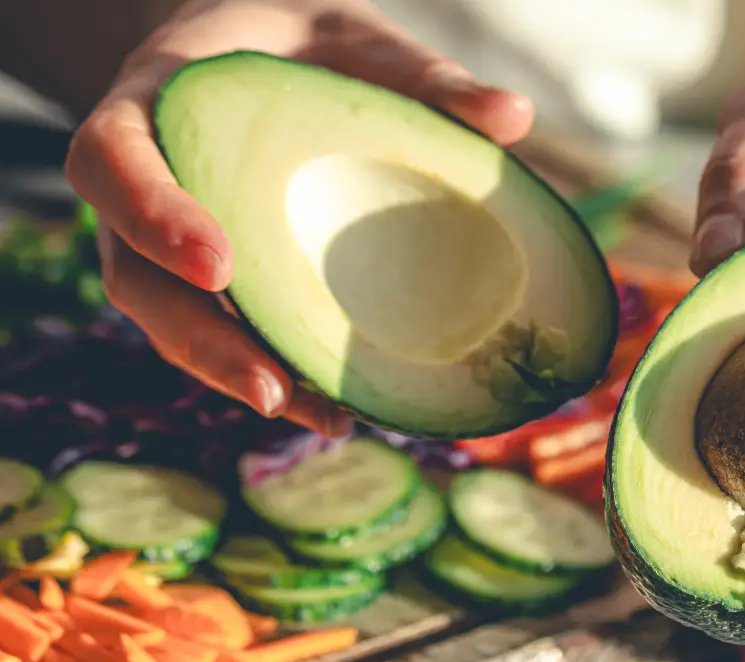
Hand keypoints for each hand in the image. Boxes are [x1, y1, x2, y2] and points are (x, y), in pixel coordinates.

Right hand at [64, 0, 534, 435]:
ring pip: (169, 321)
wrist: (276, 56)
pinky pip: (219, 330)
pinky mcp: (206, 277)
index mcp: (160, 100)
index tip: (219, 266)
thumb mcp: (362, 42)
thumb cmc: (312, 46)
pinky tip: (332, 406)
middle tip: (271, 387)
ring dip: (235, 375)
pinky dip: (268, 369)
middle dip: (198, 338)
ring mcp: (164, 237)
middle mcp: (144, 179)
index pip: (111, 157)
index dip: (151, 214)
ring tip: (320, 417)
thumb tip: (514, 116)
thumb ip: (426, 76)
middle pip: (132, 273)